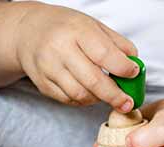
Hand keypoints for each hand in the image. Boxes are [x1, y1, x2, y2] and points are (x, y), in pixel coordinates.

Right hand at [14, 2, 139, 111]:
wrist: (28, 31)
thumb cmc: (67, 28)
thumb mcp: (93, 26)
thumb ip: (118, 44)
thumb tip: (135, 66)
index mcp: (77, 30)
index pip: (104, 54)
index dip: (123, 68)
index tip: (134, 74)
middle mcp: (60, 49)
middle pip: (93, 81)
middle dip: (115, 96)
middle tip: (127, 103)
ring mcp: (49, 68)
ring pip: (81, 95)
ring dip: (99, 99)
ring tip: (107, 94)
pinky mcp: (43, 84)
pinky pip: (69, 100)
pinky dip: (84, 101)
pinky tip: (89, 93)